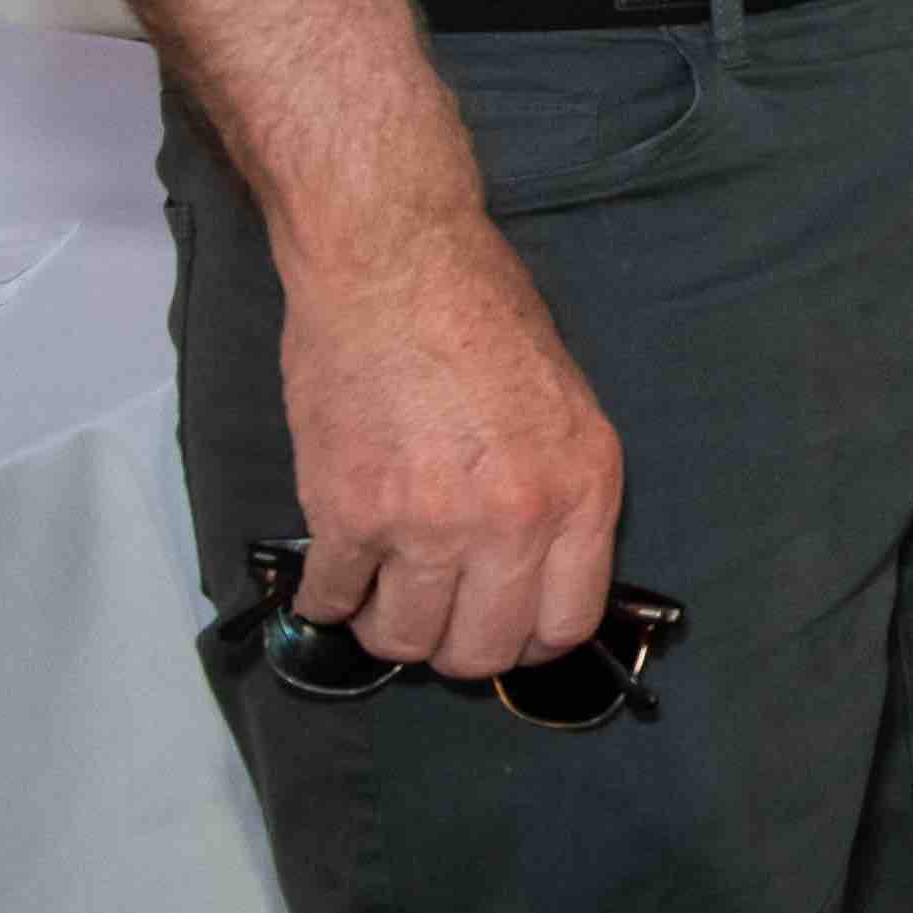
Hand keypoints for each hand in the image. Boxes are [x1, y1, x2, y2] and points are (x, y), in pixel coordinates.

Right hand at [273, 215, 625, 677]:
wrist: (394, 263)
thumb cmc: (482, 314)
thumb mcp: (565, 403)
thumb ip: (558, 494)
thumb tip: (533, 573)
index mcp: (582, 488)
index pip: (566, 623)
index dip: (529, 637)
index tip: (503, 626)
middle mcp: (514, 519)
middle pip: (483, 650)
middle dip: (456, 645)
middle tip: (436, 612)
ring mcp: (430, 525)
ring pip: (405, 641)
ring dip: (389, 626)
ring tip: (384, 590)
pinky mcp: (349, 517)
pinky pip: (334, 604)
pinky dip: (329, 601)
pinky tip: (337, 572)